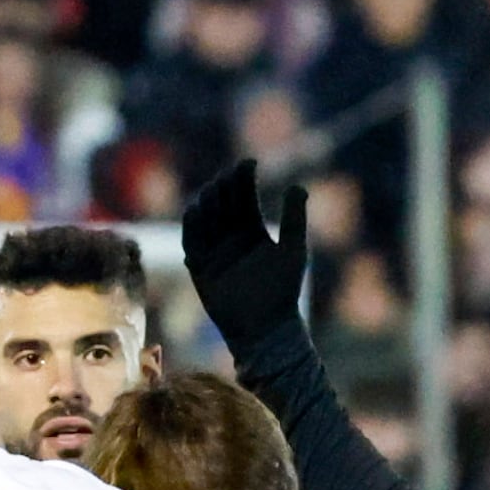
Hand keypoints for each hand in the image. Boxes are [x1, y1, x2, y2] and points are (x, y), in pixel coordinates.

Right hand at [176, 157, 310, 345]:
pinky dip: (191, 226)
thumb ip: (294, 219)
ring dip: (206, 202)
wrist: (266, 328)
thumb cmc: (283, 290)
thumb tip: (298, 185)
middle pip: (222, 202)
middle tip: (229, 175)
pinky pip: (191, 242)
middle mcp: (230, 237)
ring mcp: (214, 252)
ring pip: (204, 218)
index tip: (250, 162)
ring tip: (212, 190)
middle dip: (223, 186)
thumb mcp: (293, 250)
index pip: (243, 196)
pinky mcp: (200, 268)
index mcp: (252, 229)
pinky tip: (195, 211)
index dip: (244, 177)